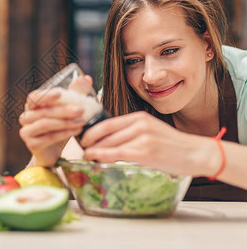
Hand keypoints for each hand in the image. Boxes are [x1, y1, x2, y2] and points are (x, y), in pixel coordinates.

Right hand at [19, 88, 85, 166]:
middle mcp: (26, 117)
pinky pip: (49, 137)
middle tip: (81, 110)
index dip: (45, 95)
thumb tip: (86, 78)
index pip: (34, 97)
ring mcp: (26, 131)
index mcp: (32, 106)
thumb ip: (75, 94)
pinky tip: (77, 130)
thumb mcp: (67, 111)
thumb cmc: (59, 128)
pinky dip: (65, 133)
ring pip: (46, 123)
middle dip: (64, 110)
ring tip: (82, 121)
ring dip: (65, 122)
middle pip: (43, 111)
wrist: (51, 154)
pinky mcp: (32, 144)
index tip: (59, 93)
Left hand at [80, 111, 218, 175]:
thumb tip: (109, 140)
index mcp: (139, 118)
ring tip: (86, 156)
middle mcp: (139, 124)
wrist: (196, 153)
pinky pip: (117, 153)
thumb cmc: (172, 145)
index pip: (107, 122)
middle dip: (89, 141)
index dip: (91, 130)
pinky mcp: (144, 151)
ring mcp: (142, 137)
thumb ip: (131, 132)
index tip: (82, 137)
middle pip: (105, 132)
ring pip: (109, 143)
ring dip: (93, 150)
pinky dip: (102, 155)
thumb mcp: (150, 131)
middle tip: (80, 148)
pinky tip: (94, 158)